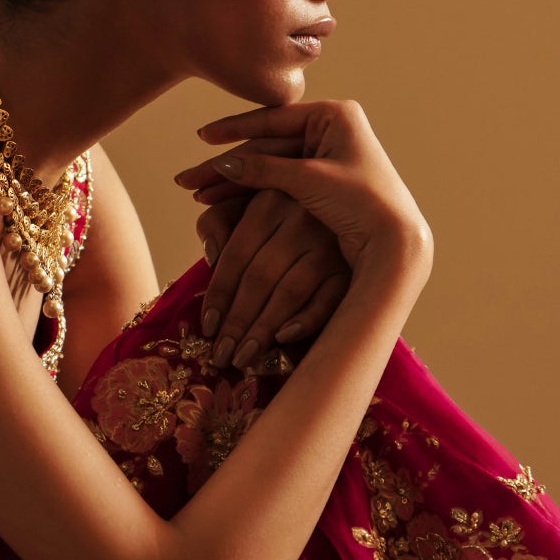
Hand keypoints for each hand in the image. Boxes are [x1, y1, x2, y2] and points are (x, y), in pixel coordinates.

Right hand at [175, 99, 430, 277]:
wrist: (394, 242)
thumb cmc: (362, 202)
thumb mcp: (309, 180)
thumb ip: (264, 168)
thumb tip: (223, 164)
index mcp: (334, 116)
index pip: (272, 119)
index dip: (233, 130)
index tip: (202, 138)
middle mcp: (330, 131)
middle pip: (265, 146)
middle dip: (226, 165)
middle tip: (189, 180)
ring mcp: (325, 156)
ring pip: (267, 167)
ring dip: (233, 181)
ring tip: (199, 195)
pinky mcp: (321, 182)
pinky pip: (276, 182)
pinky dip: (250, 192)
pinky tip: (221, 199)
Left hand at [189, 188, 350, 369]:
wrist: (337, 205)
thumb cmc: (278, 213)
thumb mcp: (243, 203)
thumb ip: (218, 222)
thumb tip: (212, 257)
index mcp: (268, 202)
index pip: (236, 256)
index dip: (219, 295)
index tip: (207, 327)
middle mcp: (301, 220)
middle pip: (260, 278)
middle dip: (237, 321)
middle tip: (222, 354)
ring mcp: (330, 244)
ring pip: (289, 293)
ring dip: (263, 329)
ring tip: (243, 357)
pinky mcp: (352, 268)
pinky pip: (328, 301)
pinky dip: (305, 321)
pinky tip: (282, 339)